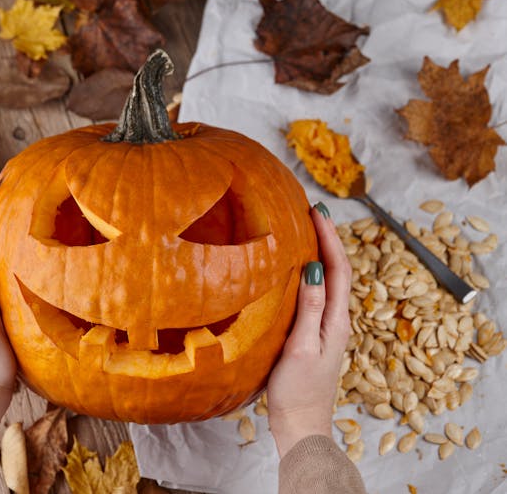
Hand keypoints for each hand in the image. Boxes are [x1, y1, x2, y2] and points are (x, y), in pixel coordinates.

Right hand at [267, 203, 351, 457]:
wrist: (300, 424)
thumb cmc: (298, 390)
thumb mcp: (302, 346)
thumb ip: (310, 308)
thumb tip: (313, 267)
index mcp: (337, 320)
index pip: (339, 269)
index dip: (330, 238)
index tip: (317, 211)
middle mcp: (336, 320)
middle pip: (337, 271)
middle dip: (327, 239)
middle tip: (311, 212)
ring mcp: (325, 328)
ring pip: (327, 282)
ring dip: (320, 254)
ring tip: (304, 231)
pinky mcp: (313, 335)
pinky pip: (316, 295)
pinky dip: (309, 275)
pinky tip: (295, 271)